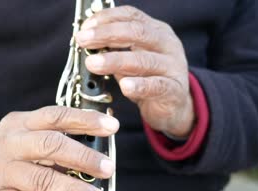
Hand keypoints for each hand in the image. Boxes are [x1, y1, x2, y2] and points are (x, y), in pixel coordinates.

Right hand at [0, 106, 118, 190]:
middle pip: (49, 145)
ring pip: (40, 179)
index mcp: (22, 123)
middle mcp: (11, 144)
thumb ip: (55, 135)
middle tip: (107, 168)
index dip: (84, 120)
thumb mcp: (24, 132)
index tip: (111, 126)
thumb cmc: (6, 150)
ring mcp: (3, 172)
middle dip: (82, 157)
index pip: (55, 115)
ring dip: (72, 190)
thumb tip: (95, 140)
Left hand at [76, 6, 194, 136]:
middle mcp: (166, 44)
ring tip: (93, 64)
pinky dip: (139, 86)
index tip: (85, 26)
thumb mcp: (131, 58)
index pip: (131, 16)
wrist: (174, 106)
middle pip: (137, 32)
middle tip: (83, 41)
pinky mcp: (174, 90)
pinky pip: (156, 86)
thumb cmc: (148, 78)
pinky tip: (124, 86)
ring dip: (115, 60)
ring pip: (143, 60)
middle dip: (106, 34)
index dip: (106, 18)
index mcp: (156, 30)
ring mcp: (172, 67)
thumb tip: (86, 41)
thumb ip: (114, 48)